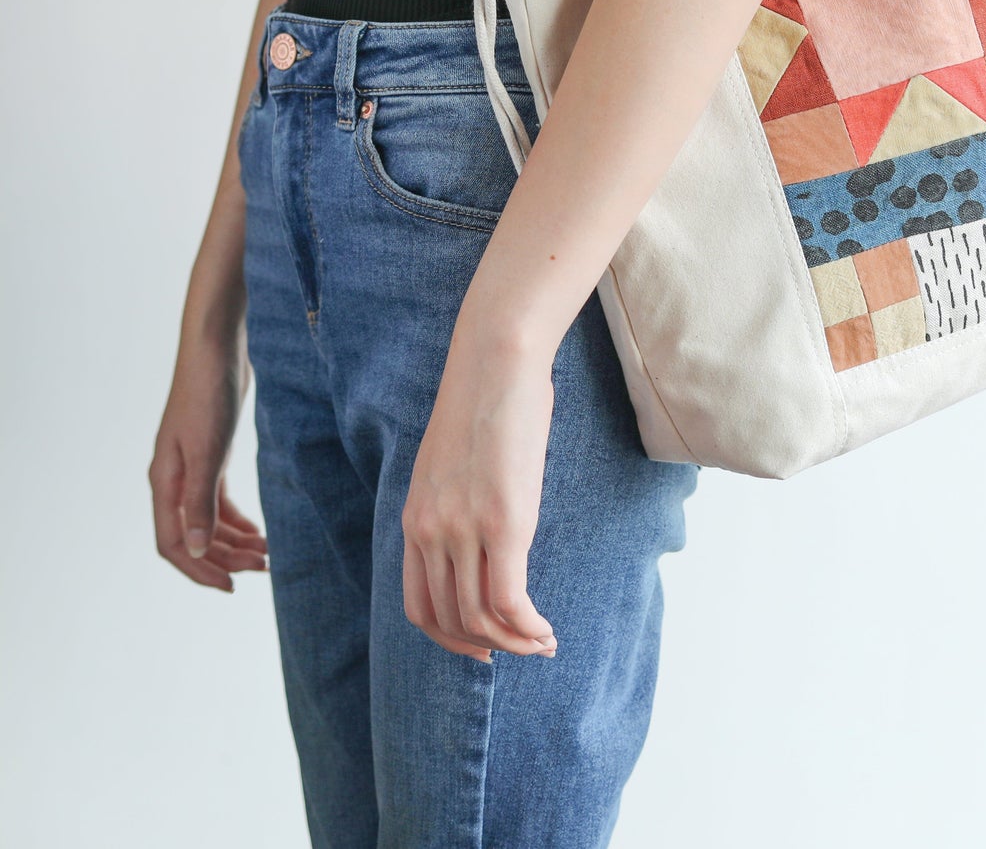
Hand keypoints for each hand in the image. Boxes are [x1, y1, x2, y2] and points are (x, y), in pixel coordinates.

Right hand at [150, 332, 268, 591]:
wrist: (217, 346)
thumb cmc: (209, 392)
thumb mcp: (208, 450)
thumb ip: (201, 501)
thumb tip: (196, 550)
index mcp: (165, 482)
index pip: (173, 544)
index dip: (199, 570)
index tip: (232, 587)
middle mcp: (173, 479)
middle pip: (193, 536)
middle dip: (225, 557)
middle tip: (265, 567)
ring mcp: (191, 466)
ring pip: (208, 520)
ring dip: (234, 540)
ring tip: (267, 554)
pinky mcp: (211, 453)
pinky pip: (217, 500)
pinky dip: (236, 518)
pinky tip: (258, 529)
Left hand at [402, 333, 558, 663]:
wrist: (496, 360)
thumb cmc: (488, 399)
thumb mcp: (456, 460)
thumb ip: (459, 501)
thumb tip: (487, 529)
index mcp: (416, 519)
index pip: (419, 606)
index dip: (450, 637)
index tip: (482, 644)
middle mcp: (431, 531)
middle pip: (449, 619)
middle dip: (486, 647)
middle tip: (521, 649)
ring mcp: (464, 529)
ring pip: (480, 617)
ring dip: (515, 642)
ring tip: (542, 643)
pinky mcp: (503, 522)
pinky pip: (509, 600)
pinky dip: (528, 627)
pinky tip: (546, 631)